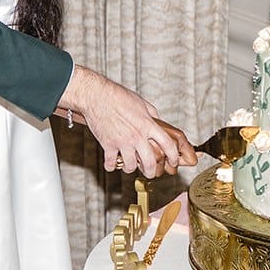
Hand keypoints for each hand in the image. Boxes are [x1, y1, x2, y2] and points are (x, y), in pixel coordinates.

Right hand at [58, 67, 197, 176]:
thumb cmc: (117, 96)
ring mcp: (122, 142)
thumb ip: (152, 115)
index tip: (173, 162)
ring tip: (129, 166)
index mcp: (148, 124)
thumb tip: (157, 122)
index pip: (167, 145)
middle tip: (150, 173)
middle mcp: (137, 135)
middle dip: (152, 172)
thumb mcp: (141, 103)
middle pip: (150, 163)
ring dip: (130, 169)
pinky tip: (112, 163)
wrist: (97, 96)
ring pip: (130, 166)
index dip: (173, 157)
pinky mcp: (108, 145)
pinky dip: (111, 166)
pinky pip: (111, 163)